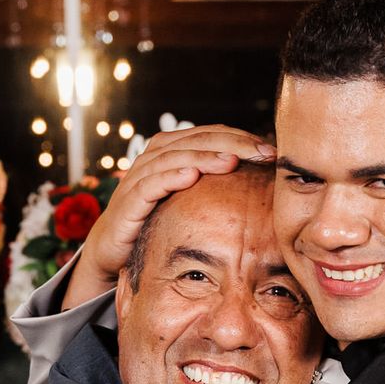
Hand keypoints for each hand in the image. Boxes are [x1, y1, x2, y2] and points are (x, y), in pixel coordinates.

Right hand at [66, 125, 275, 302]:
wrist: (113, 249)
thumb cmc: (157, 220)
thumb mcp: (189, 198)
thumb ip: (213, 183)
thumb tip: (259, 179)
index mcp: (171, 150)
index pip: (211, 134)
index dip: (241, 138)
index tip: (271, 151)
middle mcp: (154, 156)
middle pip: (197, 140)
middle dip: (233, 144)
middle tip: (263, 152)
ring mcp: (139, 176)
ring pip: (176, 157)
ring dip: (205, 157)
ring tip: (232, 161)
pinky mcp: (129, 201)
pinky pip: (150, 184)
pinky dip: (171, 176)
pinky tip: (191, 176)